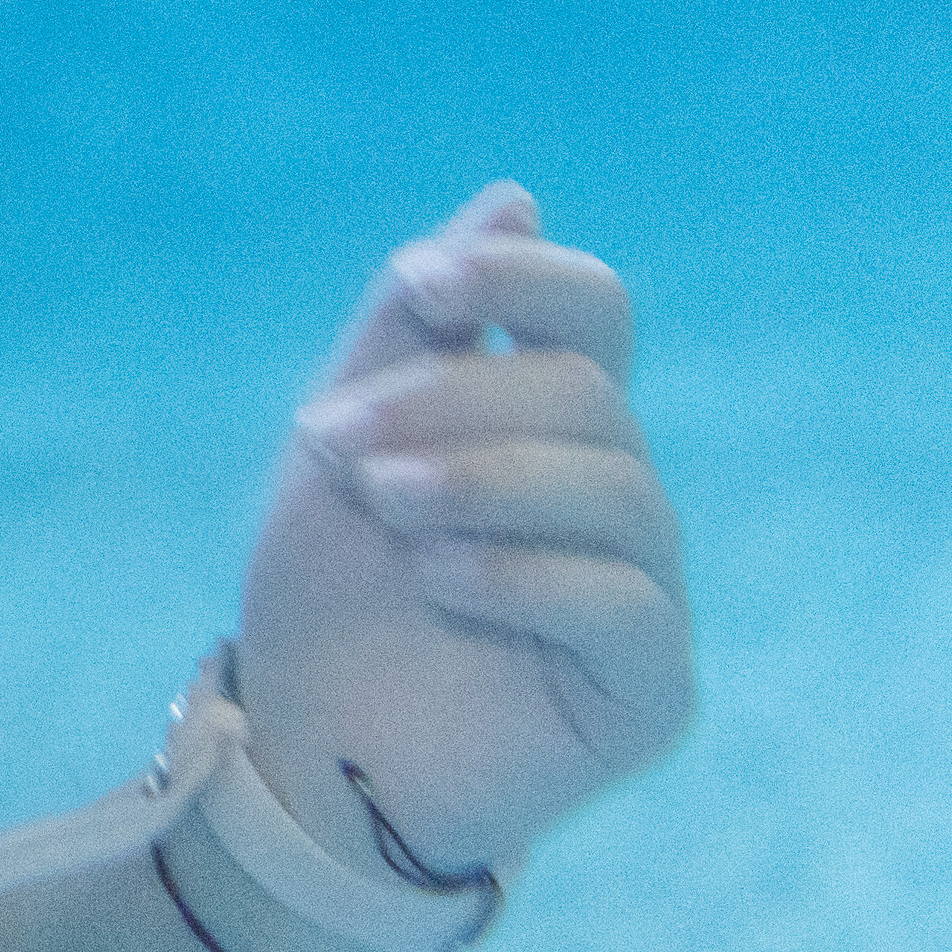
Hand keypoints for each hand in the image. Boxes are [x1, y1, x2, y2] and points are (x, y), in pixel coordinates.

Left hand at [223, 185, 691, 877]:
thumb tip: (514, 201)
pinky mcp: (649, 690)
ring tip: (380, 503)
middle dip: (448, 398)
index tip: (418, 288)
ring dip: (477, 477)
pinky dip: (523, 576)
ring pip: (614, 486)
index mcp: (553, 425)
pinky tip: (439, 582)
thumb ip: (416, 329)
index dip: (518, 281)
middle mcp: (617, 496)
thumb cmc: (331, 594)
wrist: (302, 751)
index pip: (591, 311)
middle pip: (585, 392)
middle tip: (329, 440)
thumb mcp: (346, 438)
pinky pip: (625, 603)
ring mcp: (645, 593)